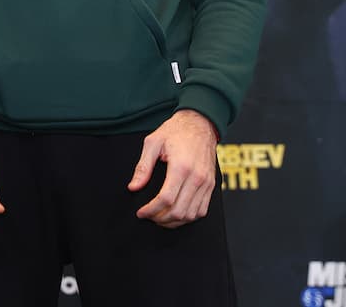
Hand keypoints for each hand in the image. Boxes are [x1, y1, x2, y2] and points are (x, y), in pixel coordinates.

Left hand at [127, 109, 217, 228]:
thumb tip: (133, 187)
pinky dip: (188, 217)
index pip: (165, 199)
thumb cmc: (175, 131)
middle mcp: (197, 178)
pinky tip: (176, 214)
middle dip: (160, 218)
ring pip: (191, 214)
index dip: (151, 210)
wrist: (200, 123)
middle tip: (148, 216)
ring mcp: (206, 183)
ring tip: (160, 218)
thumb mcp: (153, 143)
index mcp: (181, 167)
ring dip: (174, 221)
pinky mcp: (211, 185)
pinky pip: (202, 210)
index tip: (141, 213)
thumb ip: (143, 167)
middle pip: (179, 210)